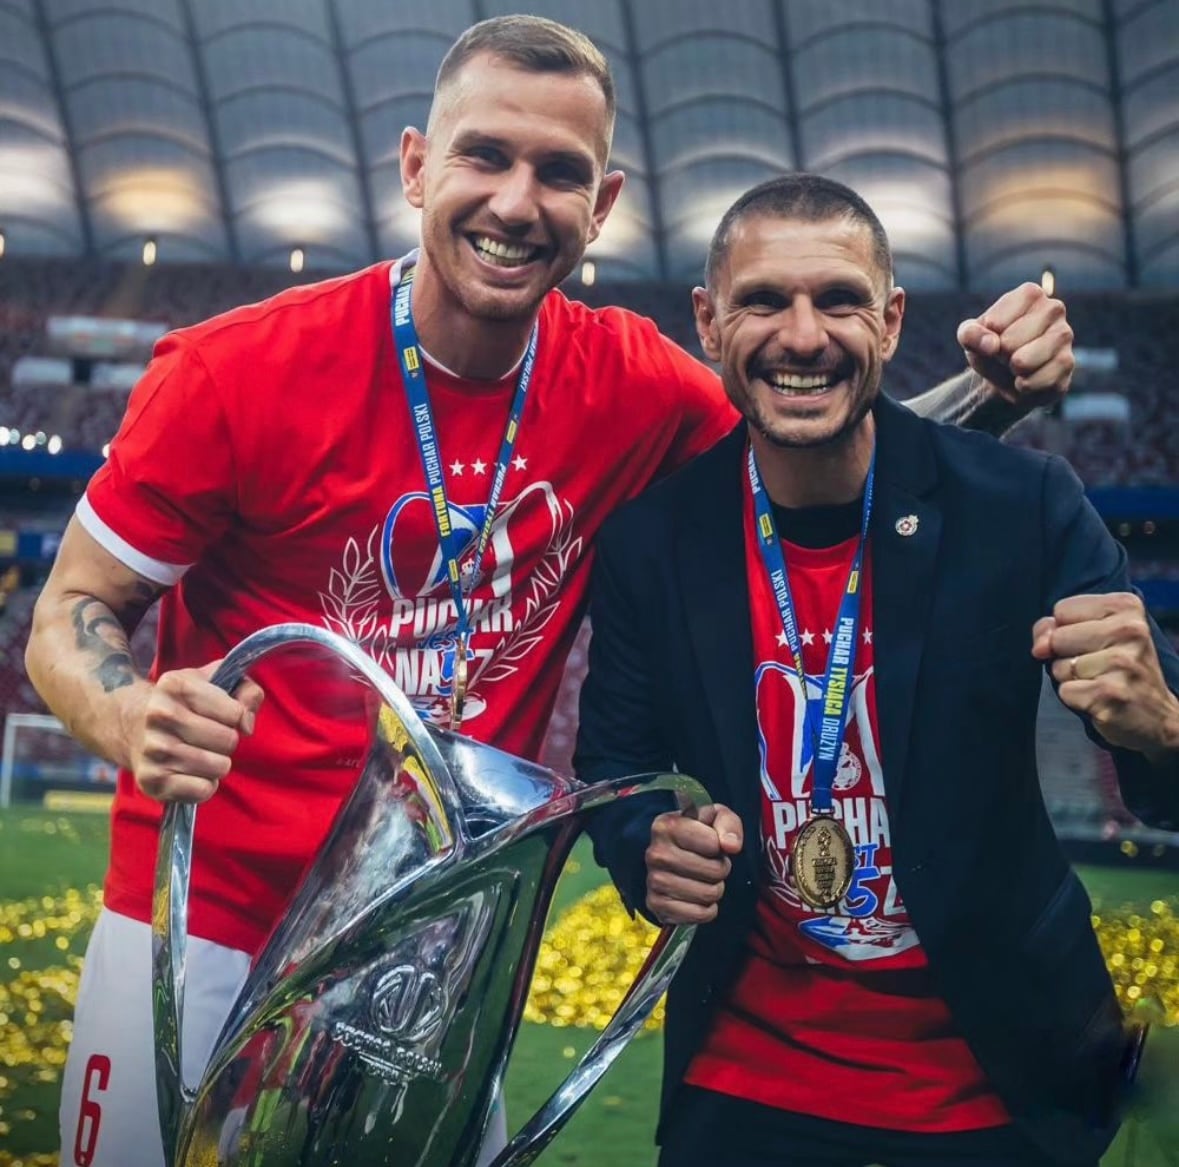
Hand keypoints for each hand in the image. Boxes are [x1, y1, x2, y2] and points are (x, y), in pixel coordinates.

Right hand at [123, 661, 264, 802]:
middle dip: (227, 741)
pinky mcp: (151, 780)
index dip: (237, 717)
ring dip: (218, 763)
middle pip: (228, 740)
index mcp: (176, 686)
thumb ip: (247, 691)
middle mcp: (160, 715)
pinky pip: (203, 790)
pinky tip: (192, 773)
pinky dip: (205, 785)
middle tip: (211, 738)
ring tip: (201, 754)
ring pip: (219, 766)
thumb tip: (247, 724)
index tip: (223, 717)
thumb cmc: (183, 704)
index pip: (235, 713)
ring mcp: (153, 749)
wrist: (130, 726)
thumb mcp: (214, 682)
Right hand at [645, 802, 742, 924]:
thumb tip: (731, 846)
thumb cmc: (697, 835)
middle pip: (714, 871)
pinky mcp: (657, 905)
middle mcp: (656, 853)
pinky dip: (706, 909)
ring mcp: (654, 881)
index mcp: (666, 826)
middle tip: (711, 865)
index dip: (720, 846)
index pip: (713, 843)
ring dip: (714, 889)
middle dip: (721, 869)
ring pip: (708, 894)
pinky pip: (699, 914)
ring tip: (704, 879)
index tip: (712, 844)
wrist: (671, 859)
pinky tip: (697, 897)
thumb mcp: (715, 818)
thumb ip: (728, 824)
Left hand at [957, 282, 1073, 411]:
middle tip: (1006, 355)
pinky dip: (1024, 387)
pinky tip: (1027, 380)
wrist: (1006, 376)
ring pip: (1024, 362)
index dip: (986, 338)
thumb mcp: (971, 337)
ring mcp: (1065, 336)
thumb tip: (992, 345)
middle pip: (1009, 343)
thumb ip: (970, 334)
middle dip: (1000, 356)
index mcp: (1030, 294)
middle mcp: (1053, 309)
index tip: (994, 338)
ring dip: (1011, 371)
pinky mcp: (1068, 364)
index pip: (994, 323)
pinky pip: (1037, 382)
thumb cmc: (990, 347)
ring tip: (1016, 366)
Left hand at [1032, 594, 1178, 759]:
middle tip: (1097, 666)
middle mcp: (1130, 630)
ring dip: (1070, 679)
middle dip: (1066, 655)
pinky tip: (1099, 698)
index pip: (1062, 609)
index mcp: (1126, 606)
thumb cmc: (1117, 669)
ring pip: (1059, 666)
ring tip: (1099, 681)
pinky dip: (1075, 698)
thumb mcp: (1092, 634)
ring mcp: (1122, 663)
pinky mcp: (1110, 693)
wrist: (1156, 715)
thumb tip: (1039, 647)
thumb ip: (1055, 628)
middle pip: (1057, 637)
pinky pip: (1065, 691)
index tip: (1092, 642)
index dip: (1065, 629)